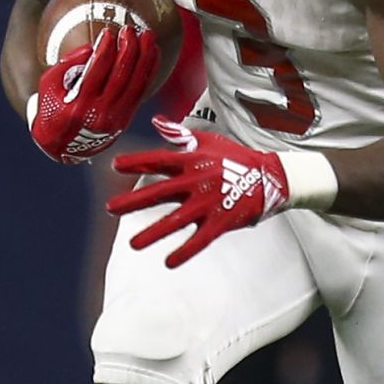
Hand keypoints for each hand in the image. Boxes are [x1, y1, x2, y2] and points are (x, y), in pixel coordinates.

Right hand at [27, 26, 159, 163]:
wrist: (62, 146)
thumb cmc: (52, 109)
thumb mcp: (48, 85)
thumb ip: (67, 64)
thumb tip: (93, 47)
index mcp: (79, 104)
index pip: (97, 70)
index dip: (105, 49)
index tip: (109, 32)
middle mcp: (100, 112)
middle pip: (121, 75)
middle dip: (128, 49)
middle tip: (131, 29)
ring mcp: (116, 116)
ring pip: (135, 82)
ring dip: (144, 57)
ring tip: (148, 35)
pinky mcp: (126, 118)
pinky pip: (141, 91)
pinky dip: (149, 71)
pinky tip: (153, 54)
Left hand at [106, 119, 291, 267]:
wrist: (272, 176)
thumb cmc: (238, 158)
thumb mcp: (210, 140)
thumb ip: (180, 133)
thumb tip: (156, 121)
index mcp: (192, 160)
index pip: (158, 160)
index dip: (136, 162)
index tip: (115, 166)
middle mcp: (197, 181)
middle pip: (159, 192)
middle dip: (133, 201)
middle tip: (111, 207)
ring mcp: (209, 202)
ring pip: (176, 220)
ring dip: (153, 233)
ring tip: (133, 244)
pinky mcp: (222, 220)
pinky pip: (200, 239)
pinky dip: (185, 252)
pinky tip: (169, 262)